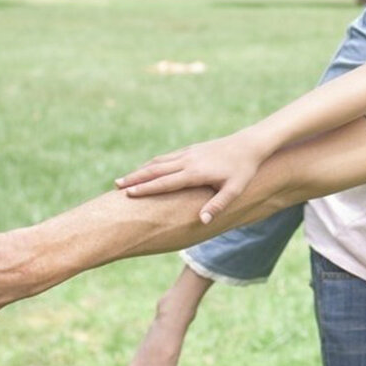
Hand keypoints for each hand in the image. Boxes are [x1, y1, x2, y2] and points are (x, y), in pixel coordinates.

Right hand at [115, 132, 268, 223]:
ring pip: (159, 162)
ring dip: (140, 170)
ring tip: (124, 180)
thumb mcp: (235, 190)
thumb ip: (218, 205)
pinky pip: (167, 157)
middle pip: (155, 170)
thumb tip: (202, 221)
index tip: (128, 194)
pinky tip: (146, 169)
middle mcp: (188, 161)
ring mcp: (188, 153)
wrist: (250, 144)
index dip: (146, 189)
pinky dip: (153, 163)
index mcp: (196, 172)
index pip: (165, 182)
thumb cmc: (244, 170)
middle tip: (115, 186)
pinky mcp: (191, 149)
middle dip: (135, 178)